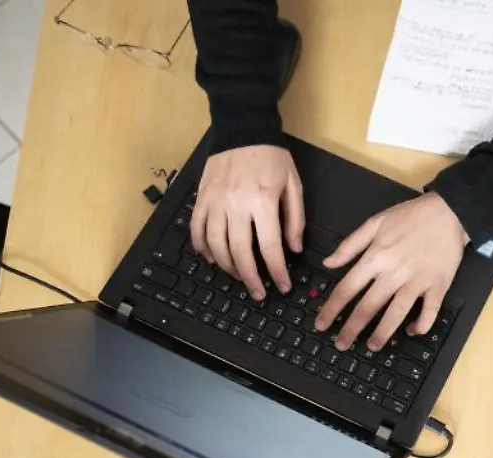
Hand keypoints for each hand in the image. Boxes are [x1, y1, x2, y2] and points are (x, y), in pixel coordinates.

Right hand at [190, 145, 303, 300]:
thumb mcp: (293, 185)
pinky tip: (213, 259)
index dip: (276, 272)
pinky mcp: (202, 198)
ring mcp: (215, 202)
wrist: (243, 128)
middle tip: (259, 293)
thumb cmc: (271, 156)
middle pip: (239, 253)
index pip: (269, 248)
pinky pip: (197, 231)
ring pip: (216, 247)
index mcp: (262, 202)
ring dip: (228, 268)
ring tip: (240, 277)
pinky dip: (203, 249)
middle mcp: (236, 205)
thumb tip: (294, 249)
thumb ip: (295, 219)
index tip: (282, 286)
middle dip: (250, 279)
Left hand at [316, 192, 469, 351]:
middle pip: (368, 307)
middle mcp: (395, 272)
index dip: (331, 309)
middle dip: (351, 329)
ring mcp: (418, 281)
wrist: (450, 212)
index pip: (347, 288)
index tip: (322, 323)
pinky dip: (420, 325)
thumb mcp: (375, 222)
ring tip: (371, 347)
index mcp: (376, 256)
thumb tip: (328, 263)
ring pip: (396, 314)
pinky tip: (411, 331)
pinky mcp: (438, 286)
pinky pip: (429, 312)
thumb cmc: (412, 216)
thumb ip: (350, 245)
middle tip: (341, 344)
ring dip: (382, 334)